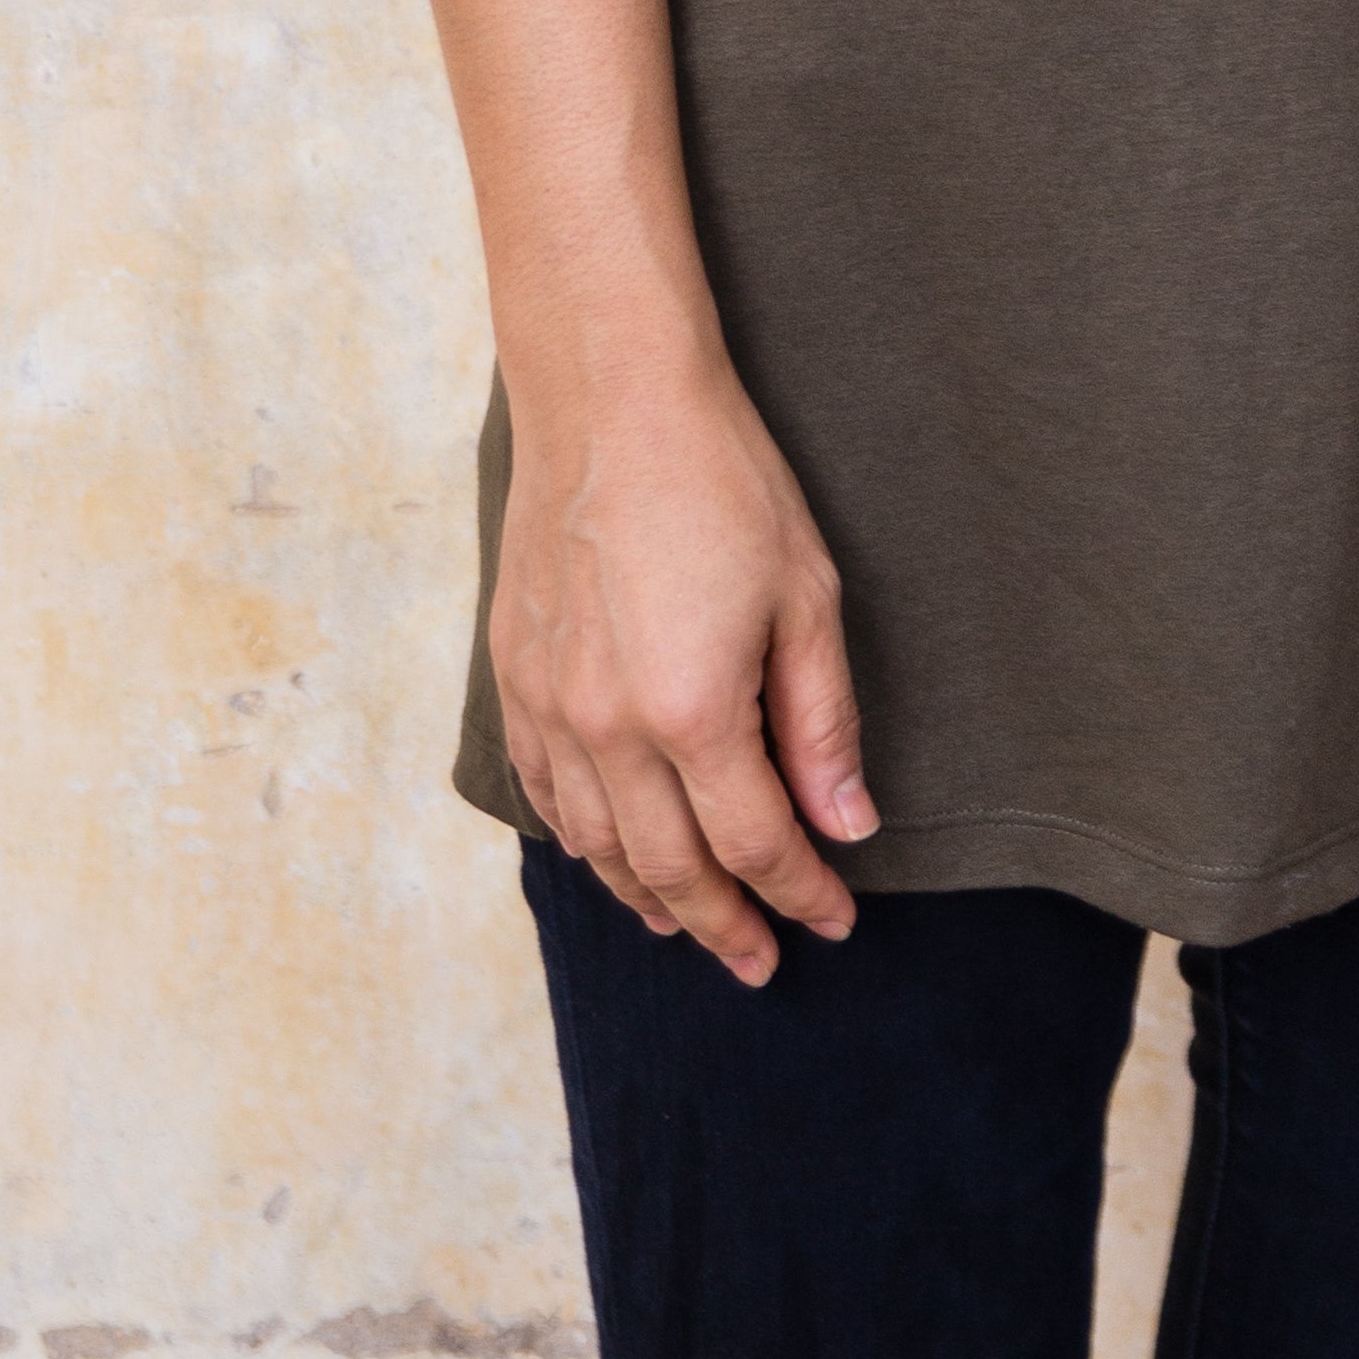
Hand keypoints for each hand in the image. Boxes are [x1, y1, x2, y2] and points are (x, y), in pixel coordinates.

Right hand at [491, 345, 876, 980]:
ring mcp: (550, 707)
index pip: (756, 844)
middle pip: (672, 868)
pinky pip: (544, 792)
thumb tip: (845, 824)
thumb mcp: (805, 595)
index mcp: (693, 711)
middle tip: (763, 962)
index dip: (801, 894)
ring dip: (649, 898)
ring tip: (690, 926)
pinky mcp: (513, 676)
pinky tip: (609, 854)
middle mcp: (609, 728)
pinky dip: (582, 842)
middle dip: (726, 925)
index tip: (833, 920)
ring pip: (599, 847)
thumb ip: (820, 723)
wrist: (611, 396)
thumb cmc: (721, 480)